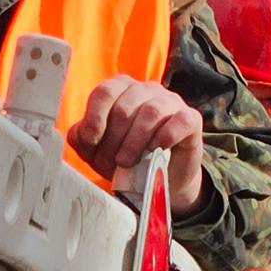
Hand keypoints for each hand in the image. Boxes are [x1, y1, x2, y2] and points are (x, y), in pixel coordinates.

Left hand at [69, 76, 206, 212]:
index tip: (91, 141)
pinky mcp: (191, 118)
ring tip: (127, 162)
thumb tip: (78, 133)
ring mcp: (171, 101)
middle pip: (125, 107)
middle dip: (113, 140)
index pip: (105, 92)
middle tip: (110, 163)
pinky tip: (156, 152)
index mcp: (122, 90)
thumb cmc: (128, 159)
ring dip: (134, 142)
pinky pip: (178, 121)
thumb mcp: (99, 150)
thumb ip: (84, 138)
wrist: (162, 180)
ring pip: (150, 113)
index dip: (95, 118)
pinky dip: (164, 138)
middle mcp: (147, 90)